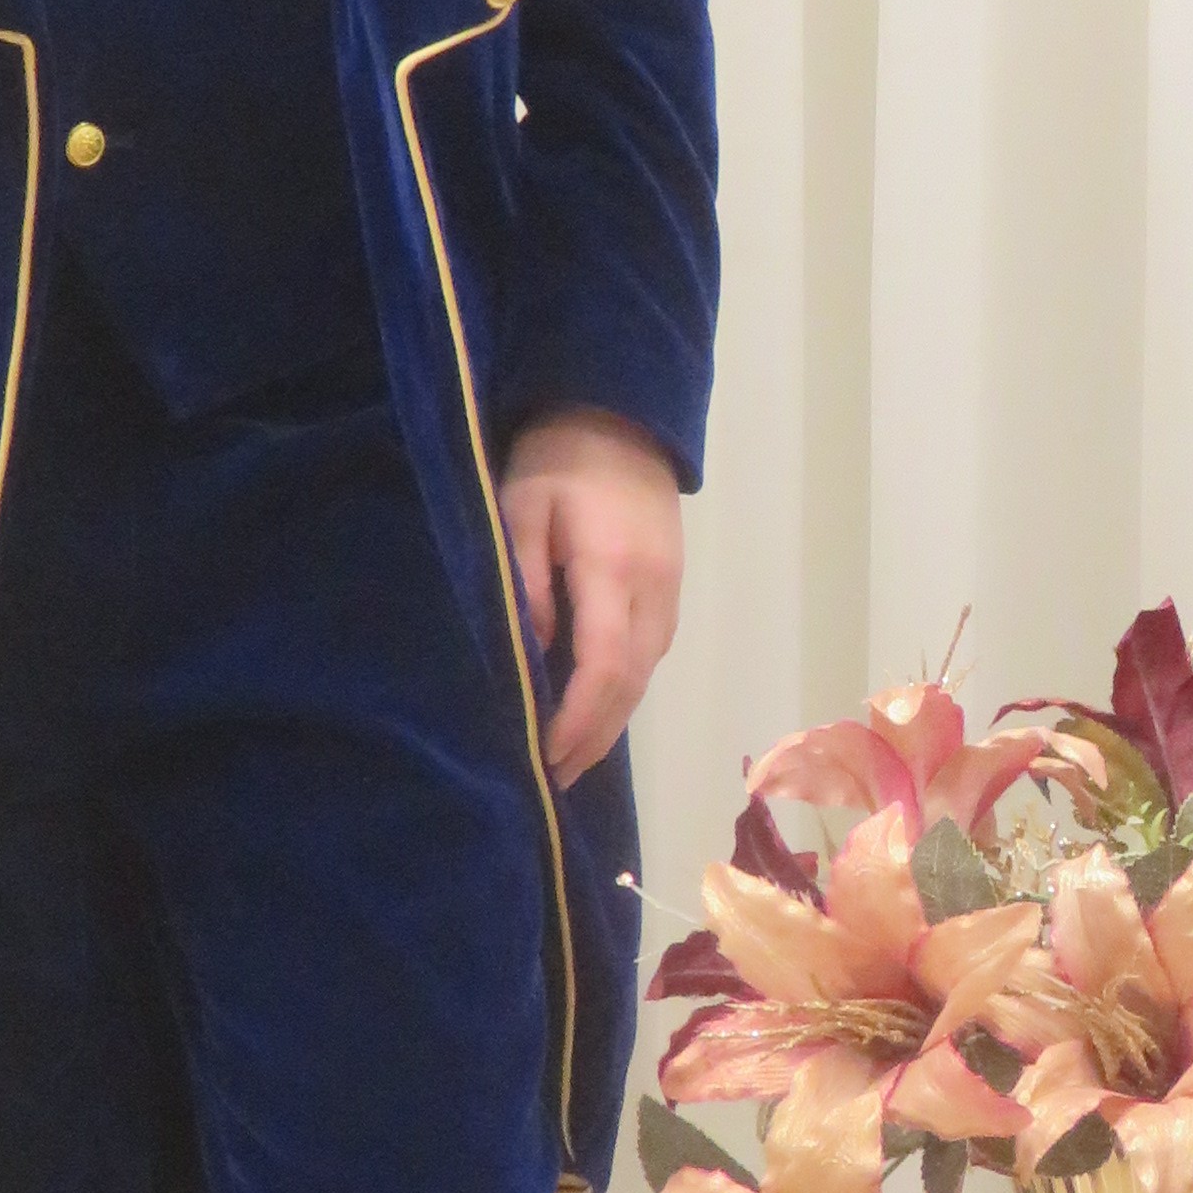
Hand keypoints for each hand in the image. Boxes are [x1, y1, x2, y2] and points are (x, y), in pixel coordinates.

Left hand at [498, 409, 684, 783]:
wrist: (621, 416)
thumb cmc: (557, 460)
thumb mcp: (521, 510)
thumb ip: (526, 582)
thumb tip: (534, 655)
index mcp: (612, 569)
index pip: (603, 665)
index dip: (578, 719)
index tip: (547, 754)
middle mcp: (652, 591)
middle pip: (630, 685)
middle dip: (592, 738)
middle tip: (551, 776)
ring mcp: (669, 592)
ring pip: (645, 677)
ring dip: (610, 723)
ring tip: (570, 758)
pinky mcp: (671, 589)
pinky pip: (650, 656)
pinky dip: (623, 693)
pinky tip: (596, 711)